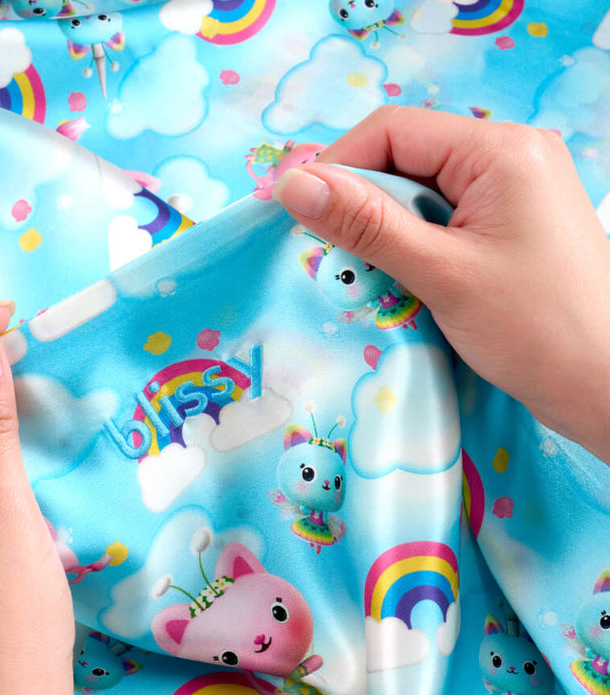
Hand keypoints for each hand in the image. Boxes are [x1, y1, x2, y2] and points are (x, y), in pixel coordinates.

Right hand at [273, 106, 609, 463]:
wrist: (606, 387)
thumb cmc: (535, 330)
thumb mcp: (441, 274)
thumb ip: (365, 224)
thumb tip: (292, 184)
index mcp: (501, 150)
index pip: (393, 131)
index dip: (335, 166)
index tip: (294, 211)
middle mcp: (509, 156)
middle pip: (405, 159)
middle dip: (359, 203)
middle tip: (326, 251)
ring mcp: (512, 192)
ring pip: (419, 193)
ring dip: (382, 230)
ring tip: (365, 273)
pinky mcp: (509, 225)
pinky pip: (442, 219)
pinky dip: (410, 246)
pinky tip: (399, 278)